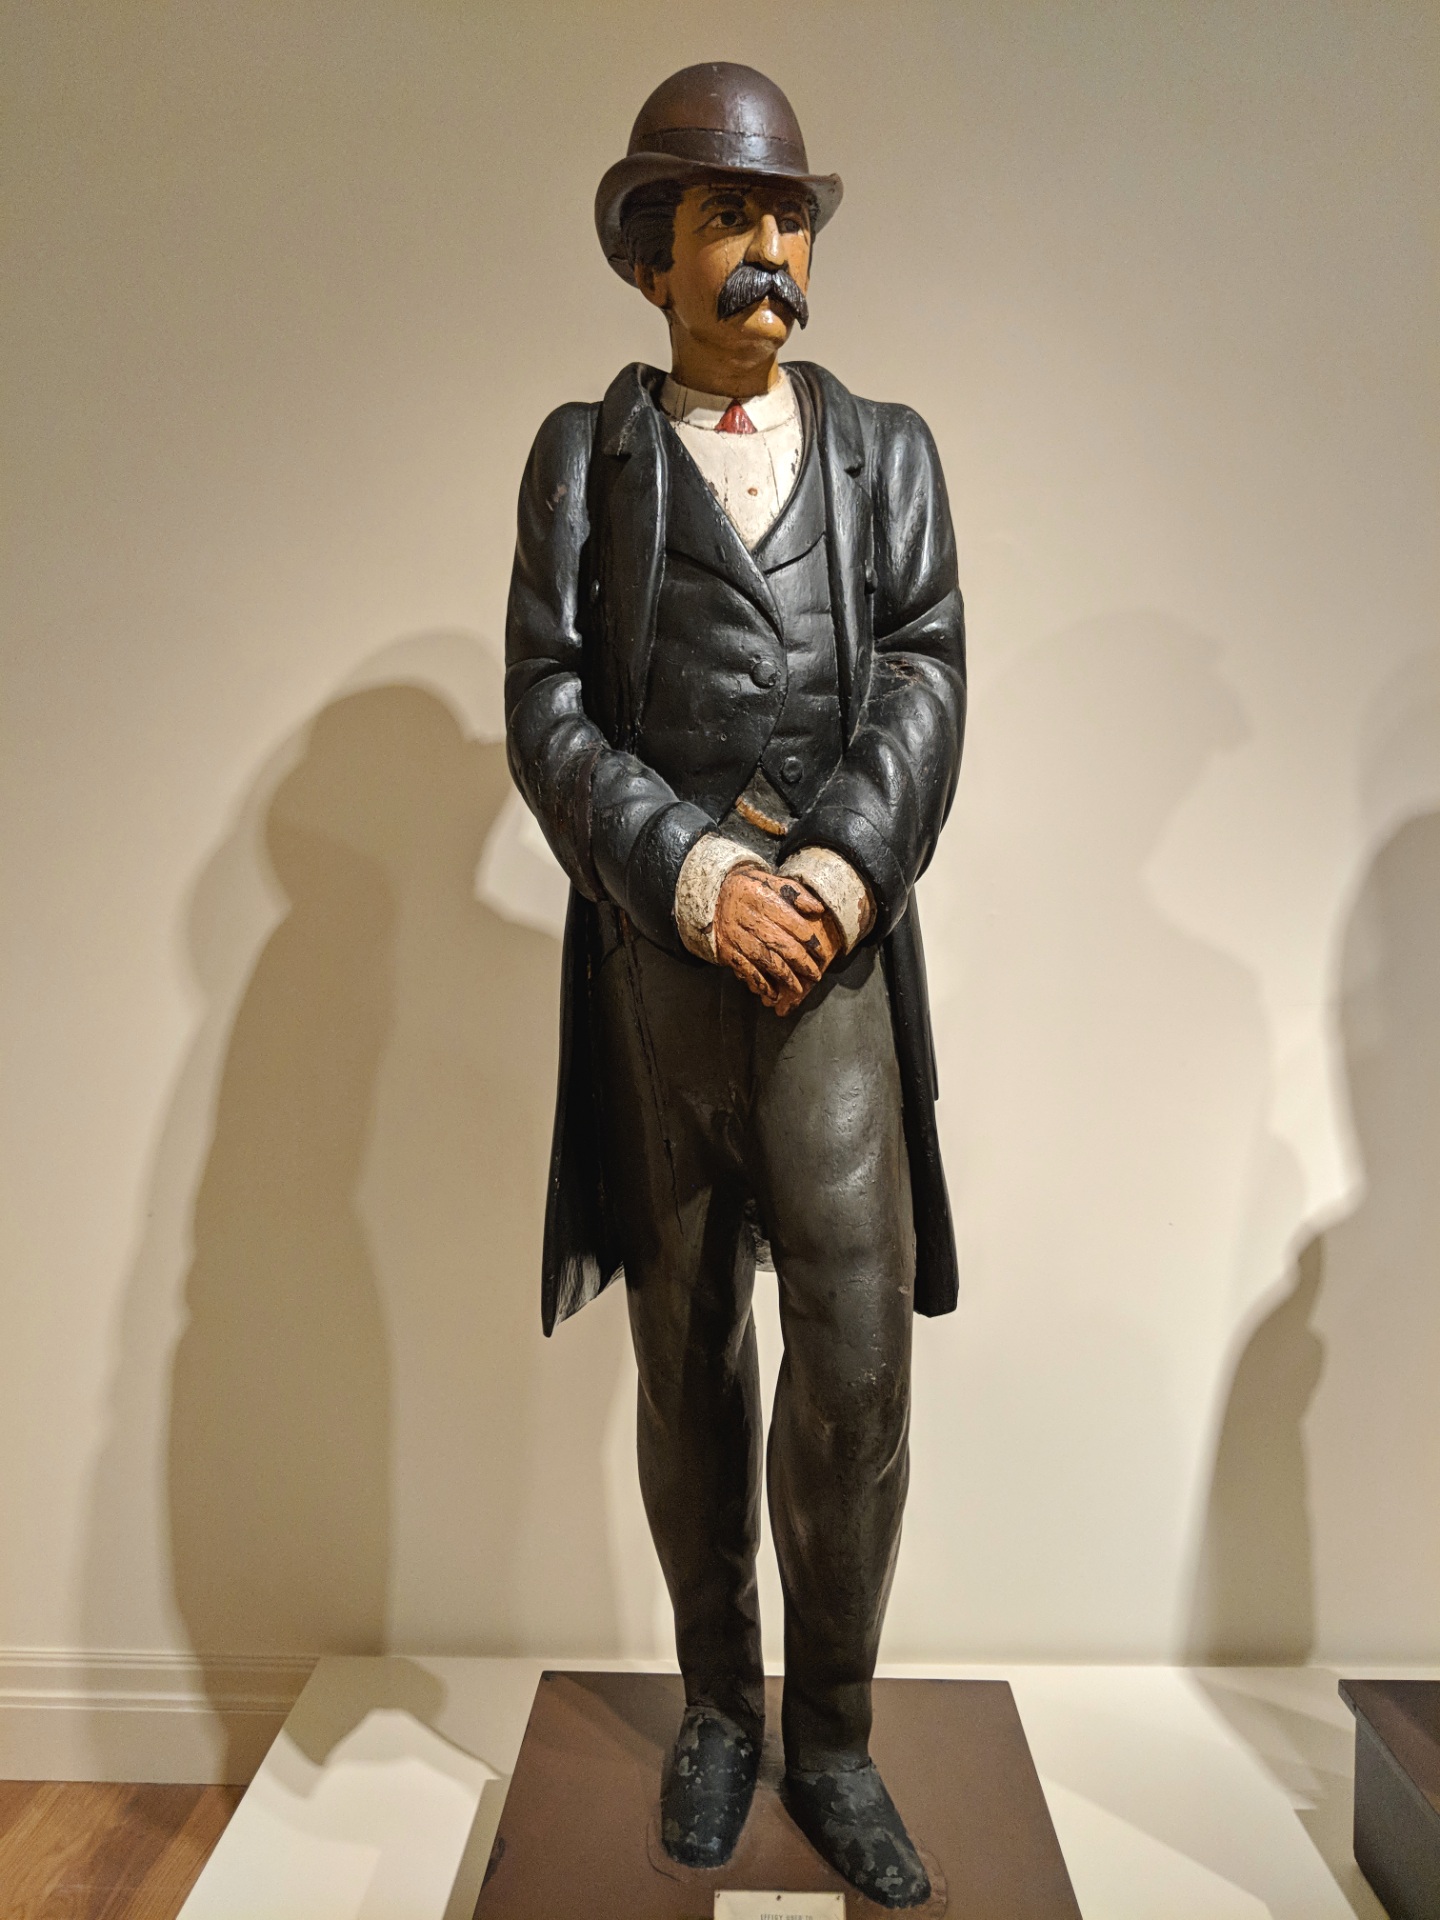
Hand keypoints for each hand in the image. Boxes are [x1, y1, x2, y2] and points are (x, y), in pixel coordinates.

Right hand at [714, 868, 844, 1014]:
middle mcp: (750, 919)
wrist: (711, 896)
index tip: (822, 954)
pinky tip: (772, 992)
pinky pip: (746, 970)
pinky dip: (760, 983)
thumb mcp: (771, 881)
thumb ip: (796, 893)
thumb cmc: (747, 889)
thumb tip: (818, 909)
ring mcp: (737, 937)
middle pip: (783, 945)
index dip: (811, 942)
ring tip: (798, 988)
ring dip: (785, 977)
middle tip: (816, 975)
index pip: (795, 924)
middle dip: (803, 964)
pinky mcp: (727, 950)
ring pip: (767, 960)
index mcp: (764, 900)